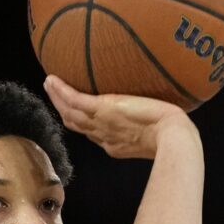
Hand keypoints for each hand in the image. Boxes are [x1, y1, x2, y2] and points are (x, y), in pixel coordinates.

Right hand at [43, 75, 195, 159]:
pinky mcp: (101, 110)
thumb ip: (155, 122)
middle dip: (64, 111)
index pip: (94, 134)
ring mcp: (101, 125)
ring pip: (70, 113)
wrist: (172, 136)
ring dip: (57, 99)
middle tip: (55, 96)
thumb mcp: (160, 130)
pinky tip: (52, 79)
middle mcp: (105, 137)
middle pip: (77, 125)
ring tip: (49, 83)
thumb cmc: (174, 134)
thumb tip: (164, 112)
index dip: (84, 124)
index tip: (78, 114)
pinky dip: (60, 91)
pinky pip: (74, 100)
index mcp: (117, 144)